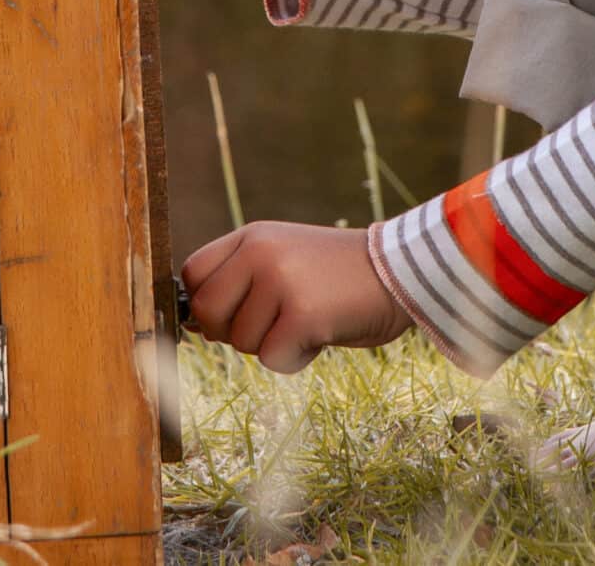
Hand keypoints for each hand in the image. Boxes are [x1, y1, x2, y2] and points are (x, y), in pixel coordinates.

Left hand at [178, 222, 413, 375]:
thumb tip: (195, 323)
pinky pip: (272, 358)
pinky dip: (294, 358)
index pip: (193, 273)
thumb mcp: (285, 257)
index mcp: (252, 236)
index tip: (229, 317)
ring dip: (272, 346)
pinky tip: (320, 337)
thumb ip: (243, 279)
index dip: (204, 304)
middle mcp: (260, 253)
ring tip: (307, 322)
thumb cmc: (339, 275)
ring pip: (242, 342)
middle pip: (208, 312)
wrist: (401, 273)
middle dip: (231, 333)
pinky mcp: (303, 314)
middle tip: (268, 329)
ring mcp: (280, 281)